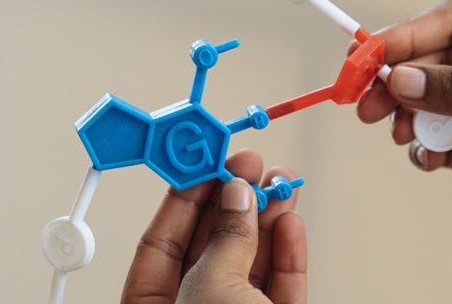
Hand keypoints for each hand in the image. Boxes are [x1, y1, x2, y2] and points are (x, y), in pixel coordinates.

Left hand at [121, 149, 306, 303]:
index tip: (208, 164)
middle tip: (251, 166)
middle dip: (234, 203)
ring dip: (268, 222)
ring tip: (282, 185)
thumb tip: (237, 196)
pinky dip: (288, 255)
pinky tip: (292, 224)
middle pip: (210, 249)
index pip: (160, 245)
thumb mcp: (212, 287)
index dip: (185, 199)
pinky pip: (279, 288)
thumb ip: (225, 239)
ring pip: (250, 265)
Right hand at [355, 0, 451, 224]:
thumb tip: (404, 79)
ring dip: (413, 116)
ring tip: (402, 136)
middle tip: (367, 105)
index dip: (410, 34)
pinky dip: (433, 148)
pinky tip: (428, 159)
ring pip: (440, 99)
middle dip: (402, 81)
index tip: (370, 55)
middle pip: (441, 60)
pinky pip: (451, 138)